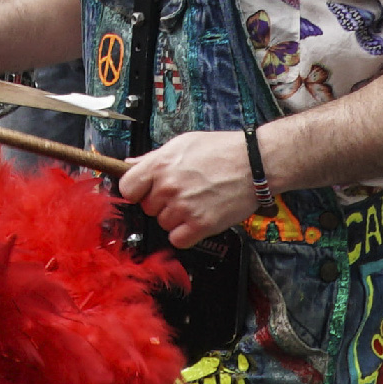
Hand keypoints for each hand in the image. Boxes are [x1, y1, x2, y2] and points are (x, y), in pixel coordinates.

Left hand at [115, 129, 259, 249]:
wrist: (255, 163)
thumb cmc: (222, 150)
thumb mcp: (183, 143)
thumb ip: (153, 157)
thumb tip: (129, 164)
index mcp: (160, 165)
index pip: (127, 188)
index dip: (136, 190)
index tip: (146, 190)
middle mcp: (168, 187)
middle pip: (147, 208)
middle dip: (161, 202)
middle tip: (183, 191)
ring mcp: (184, 208)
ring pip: (163, 223)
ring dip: (176, 218)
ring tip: (196, 201)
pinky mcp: (200, 225)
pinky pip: (178, 239)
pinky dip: (186, 234)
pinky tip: (199, 218)